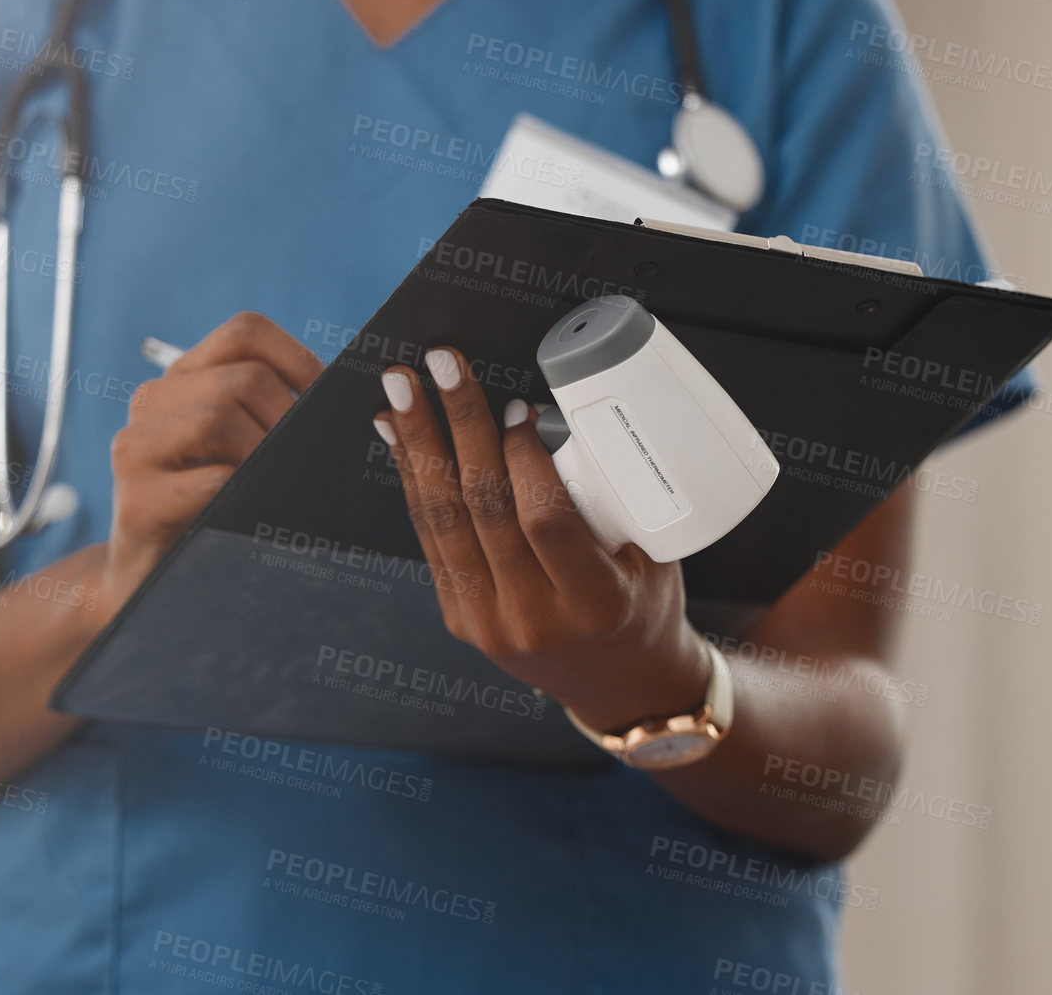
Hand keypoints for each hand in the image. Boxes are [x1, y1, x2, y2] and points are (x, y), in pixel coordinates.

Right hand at [107, 312, 322, 589]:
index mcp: (184, 379)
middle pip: (243, 379)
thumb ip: (277, 412)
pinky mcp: (136, 502)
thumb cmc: (217, 509)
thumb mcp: (243, 449)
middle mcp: (152, 400)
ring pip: (217, 416)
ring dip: (265, 454)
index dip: (297, 359)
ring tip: (278, 487)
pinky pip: (209, 480)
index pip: (245, 332)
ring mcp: (135, 449)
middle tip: (305, 462)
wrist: (151, 582)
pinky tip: (252, 516)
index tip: (324, 401)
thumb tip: (367, 393)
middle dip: (289, 420)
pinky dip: (245, 494)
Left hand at [372, 347, 708, 732]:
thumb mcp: (653, 556)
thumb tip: (553, 415)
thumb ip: (608, 496)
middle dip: (458, 425)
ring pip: (443, 520)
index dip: (525, 458)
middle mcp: (533, 617)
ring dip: (418, 445)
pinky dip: (413, 481)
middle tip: (441, 365)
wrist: (620, 687)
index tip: (519, 408)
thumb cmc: (643, 606)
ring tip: (399, 390)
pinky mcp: (459, 617)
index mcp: (594, 604)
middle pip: (482, 507)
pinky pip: (431, 538)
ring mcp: (487, 621)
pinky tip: (398, 437)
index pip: (544, 519)